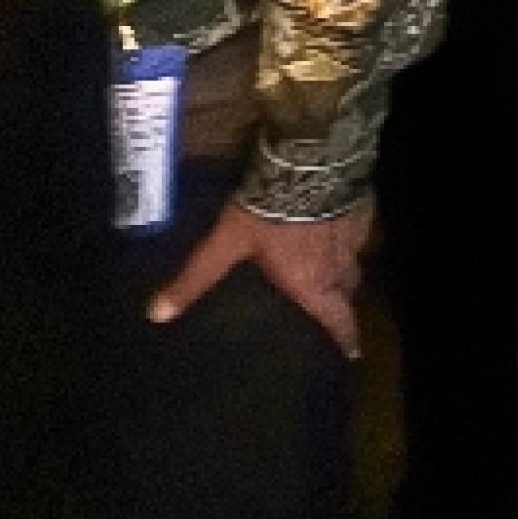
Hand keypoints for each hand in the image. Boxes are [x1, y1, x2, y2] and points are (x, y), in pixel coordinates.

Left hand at [148, 198, 373, 355]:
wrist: (306, 163)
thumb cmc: (266, 213)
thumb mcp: (225, 245)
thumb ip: (196, 278)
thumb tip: (156, 315)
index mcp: (310, 282)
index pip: (336, 318)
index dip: (344, 338)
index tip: (352, 355)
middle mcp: (336, 265)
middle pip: (348, 291)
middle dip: (342, 300)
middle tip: (333, 305)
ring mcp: (353, 236)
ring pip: (355, 262)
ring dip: (345, 269)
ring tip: (334, 267)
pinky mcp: (361, 209)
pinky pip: (359, 231)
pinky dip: (349, 236)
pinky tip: (336, 225)